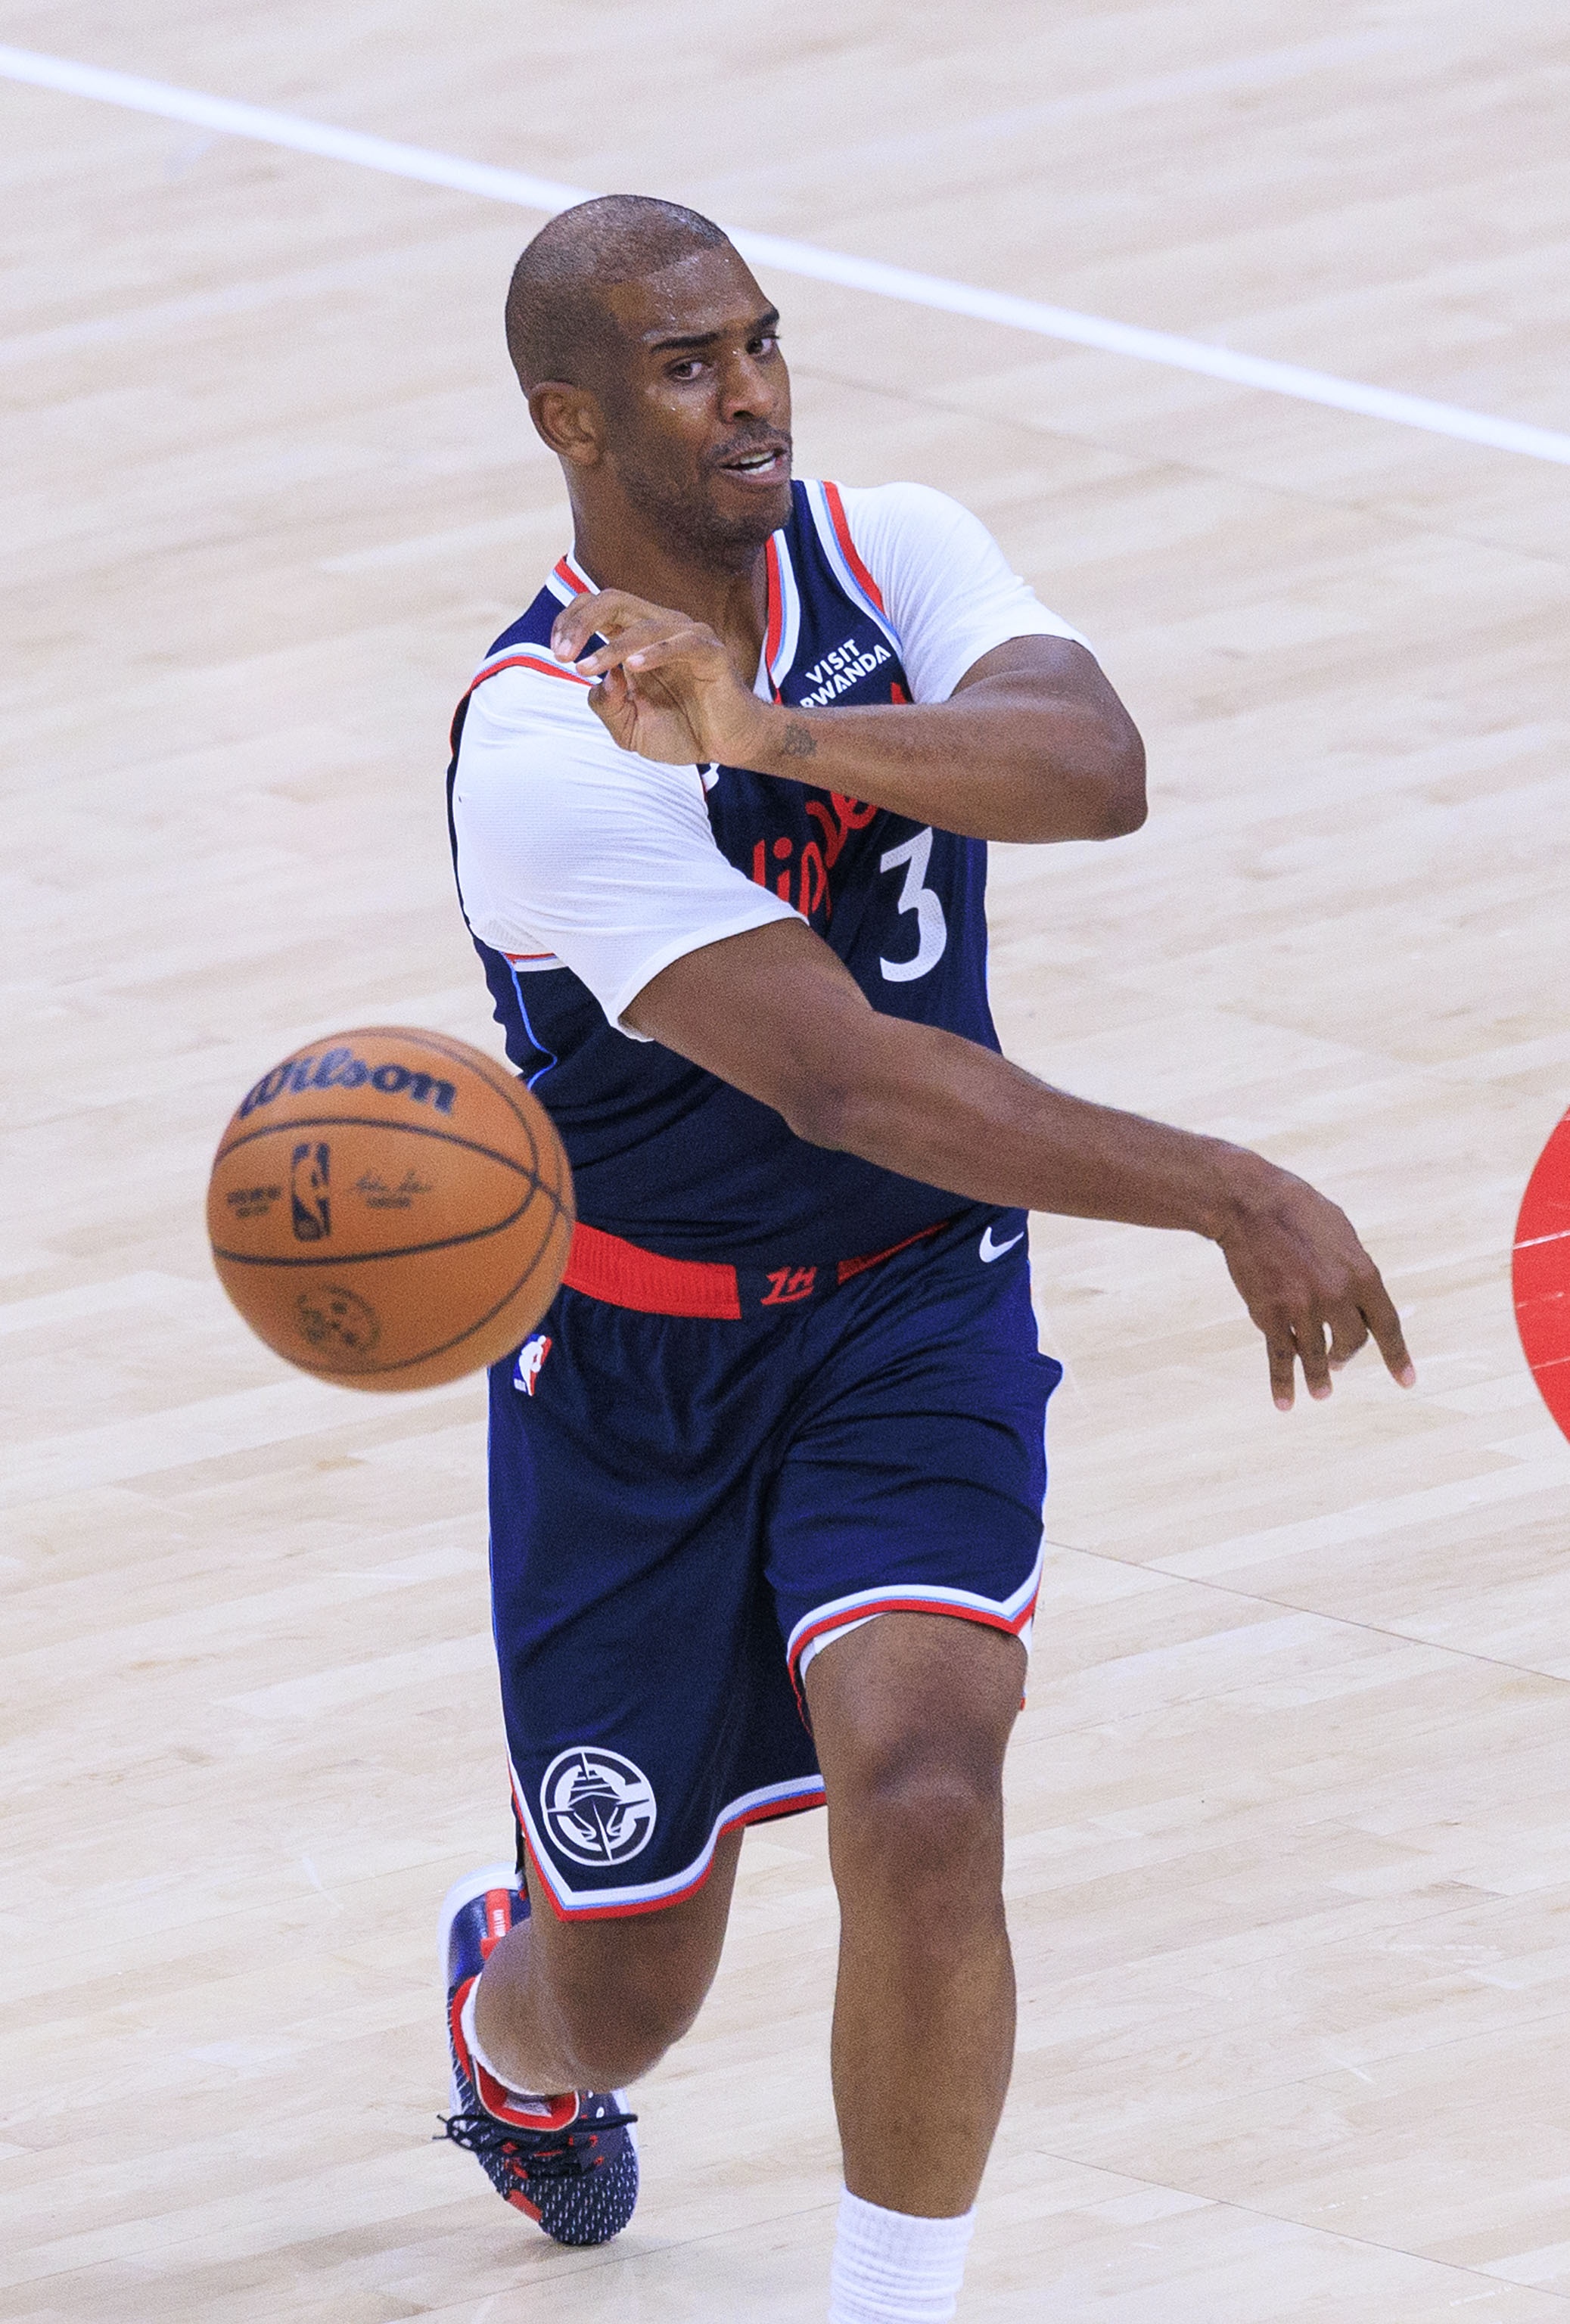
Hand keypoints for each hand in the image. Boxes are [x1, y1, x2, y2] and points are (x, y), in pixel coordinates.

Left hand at [551, 590, 767, 766]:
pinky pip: (682, 643)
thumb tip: (598, 680)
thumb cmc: (681, 731)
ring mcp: (686, 636)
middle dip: (580, 622)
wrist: (727, 747)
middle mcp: (659, 628)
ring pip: (642, 624)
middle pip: (613, 600)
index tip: (557, 653)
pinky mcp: (711, 652)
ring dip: (610, 647)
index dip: (570, 622)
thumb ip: (607, 706)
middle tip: (562, 655)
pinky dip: (655, 653)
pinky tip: (633, 667)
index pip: (596, 608)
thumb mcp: (629, 729)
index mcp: (635, 638)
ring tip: (587, 669)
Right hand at [1213, 1163, 1414, 1409]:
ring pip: (1318, 1356)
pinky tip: (1285, 1402)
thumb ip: (1355, 1268)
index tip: (1407, 1382)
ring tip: (1322, 1393)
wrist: (1250, 1203)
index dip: (1397, 1356)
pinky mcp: (1271, 1314)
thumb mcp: (1342, 1232)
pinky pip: (1281, 1357)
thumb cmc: (1299, 1210)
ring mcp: (1303, 1308)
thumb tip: (1360, 1297)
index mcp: (1362, 1273)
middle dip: (1347, 1354)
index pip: (1387, 1325)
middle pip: (1352, 1342)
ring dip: (1321, 1378)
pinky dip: (1283, 1382)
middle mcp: (1337, 1296)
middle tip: (1340, 1360)